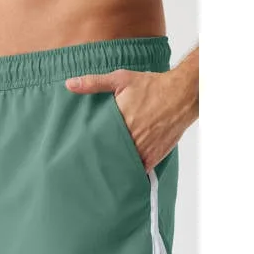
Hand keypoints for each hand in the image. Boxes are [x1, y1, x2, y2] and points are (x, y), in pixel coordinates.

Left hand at [65, 68, 197, 170]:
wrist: (183, 94)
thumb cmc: (152, 85)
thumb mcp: (121, 79)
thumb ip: (94, 83)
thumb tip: (69, 84)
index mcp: (120, 120)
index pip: (96, 141)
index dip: (86, 147)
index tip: (76, 151)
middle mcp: (131, 137)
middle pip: (108, 155)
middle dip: (97, 159)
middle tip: (84, 165)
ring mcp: (143, 149)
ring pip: (122, 165)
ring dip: (112, 167)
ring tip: (99, 172)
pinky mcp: (154, 156)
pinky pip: (138, 170)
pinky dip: (129, 172)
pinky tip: (119, 174)